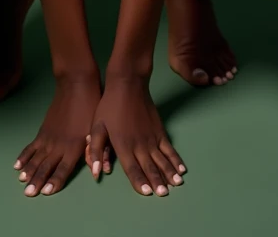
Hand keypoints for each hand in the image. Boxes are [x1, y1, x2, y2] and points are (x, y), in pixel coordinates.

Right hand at [13, 74, 101, 196]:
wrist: (76, 85)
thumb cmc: (91, 106)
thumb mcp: (97, 130)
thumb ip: (95, 152)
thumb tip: (97, 172)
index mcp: (73, 146)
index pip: (63, 168)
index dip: (55, 180)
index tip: (46, 192)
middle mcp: (58, 144)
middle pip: (46, 165)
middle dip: (37, 180)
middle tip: (28, 193)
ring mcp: (48, 137)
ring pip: (36, 157)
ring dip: (28, 171)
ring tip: (21, 182)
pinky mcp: (43, 130)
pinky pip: (30, 146)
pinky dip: (24, 156)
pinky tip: (17, 165)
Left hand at [87, 75, 186, 195]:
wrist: (128, 84)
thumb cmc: (109, 105)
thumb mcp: (96, 126)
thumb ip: (95, 149)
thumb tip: (95, 172)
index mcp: (123, 145)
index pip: (132, 168)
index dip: (139, 181)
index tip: (147, 193)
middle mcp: (139, 145)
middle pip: (150, 167)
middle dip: (157, 182)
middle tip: (164, 194)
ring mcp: (152, 138)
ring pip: (162, 160)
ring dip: (169, 173)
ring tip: (176, 185)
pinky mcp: (160, 130)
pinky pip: (170, 148)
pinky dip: (176, 159)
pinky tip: (181, 169)